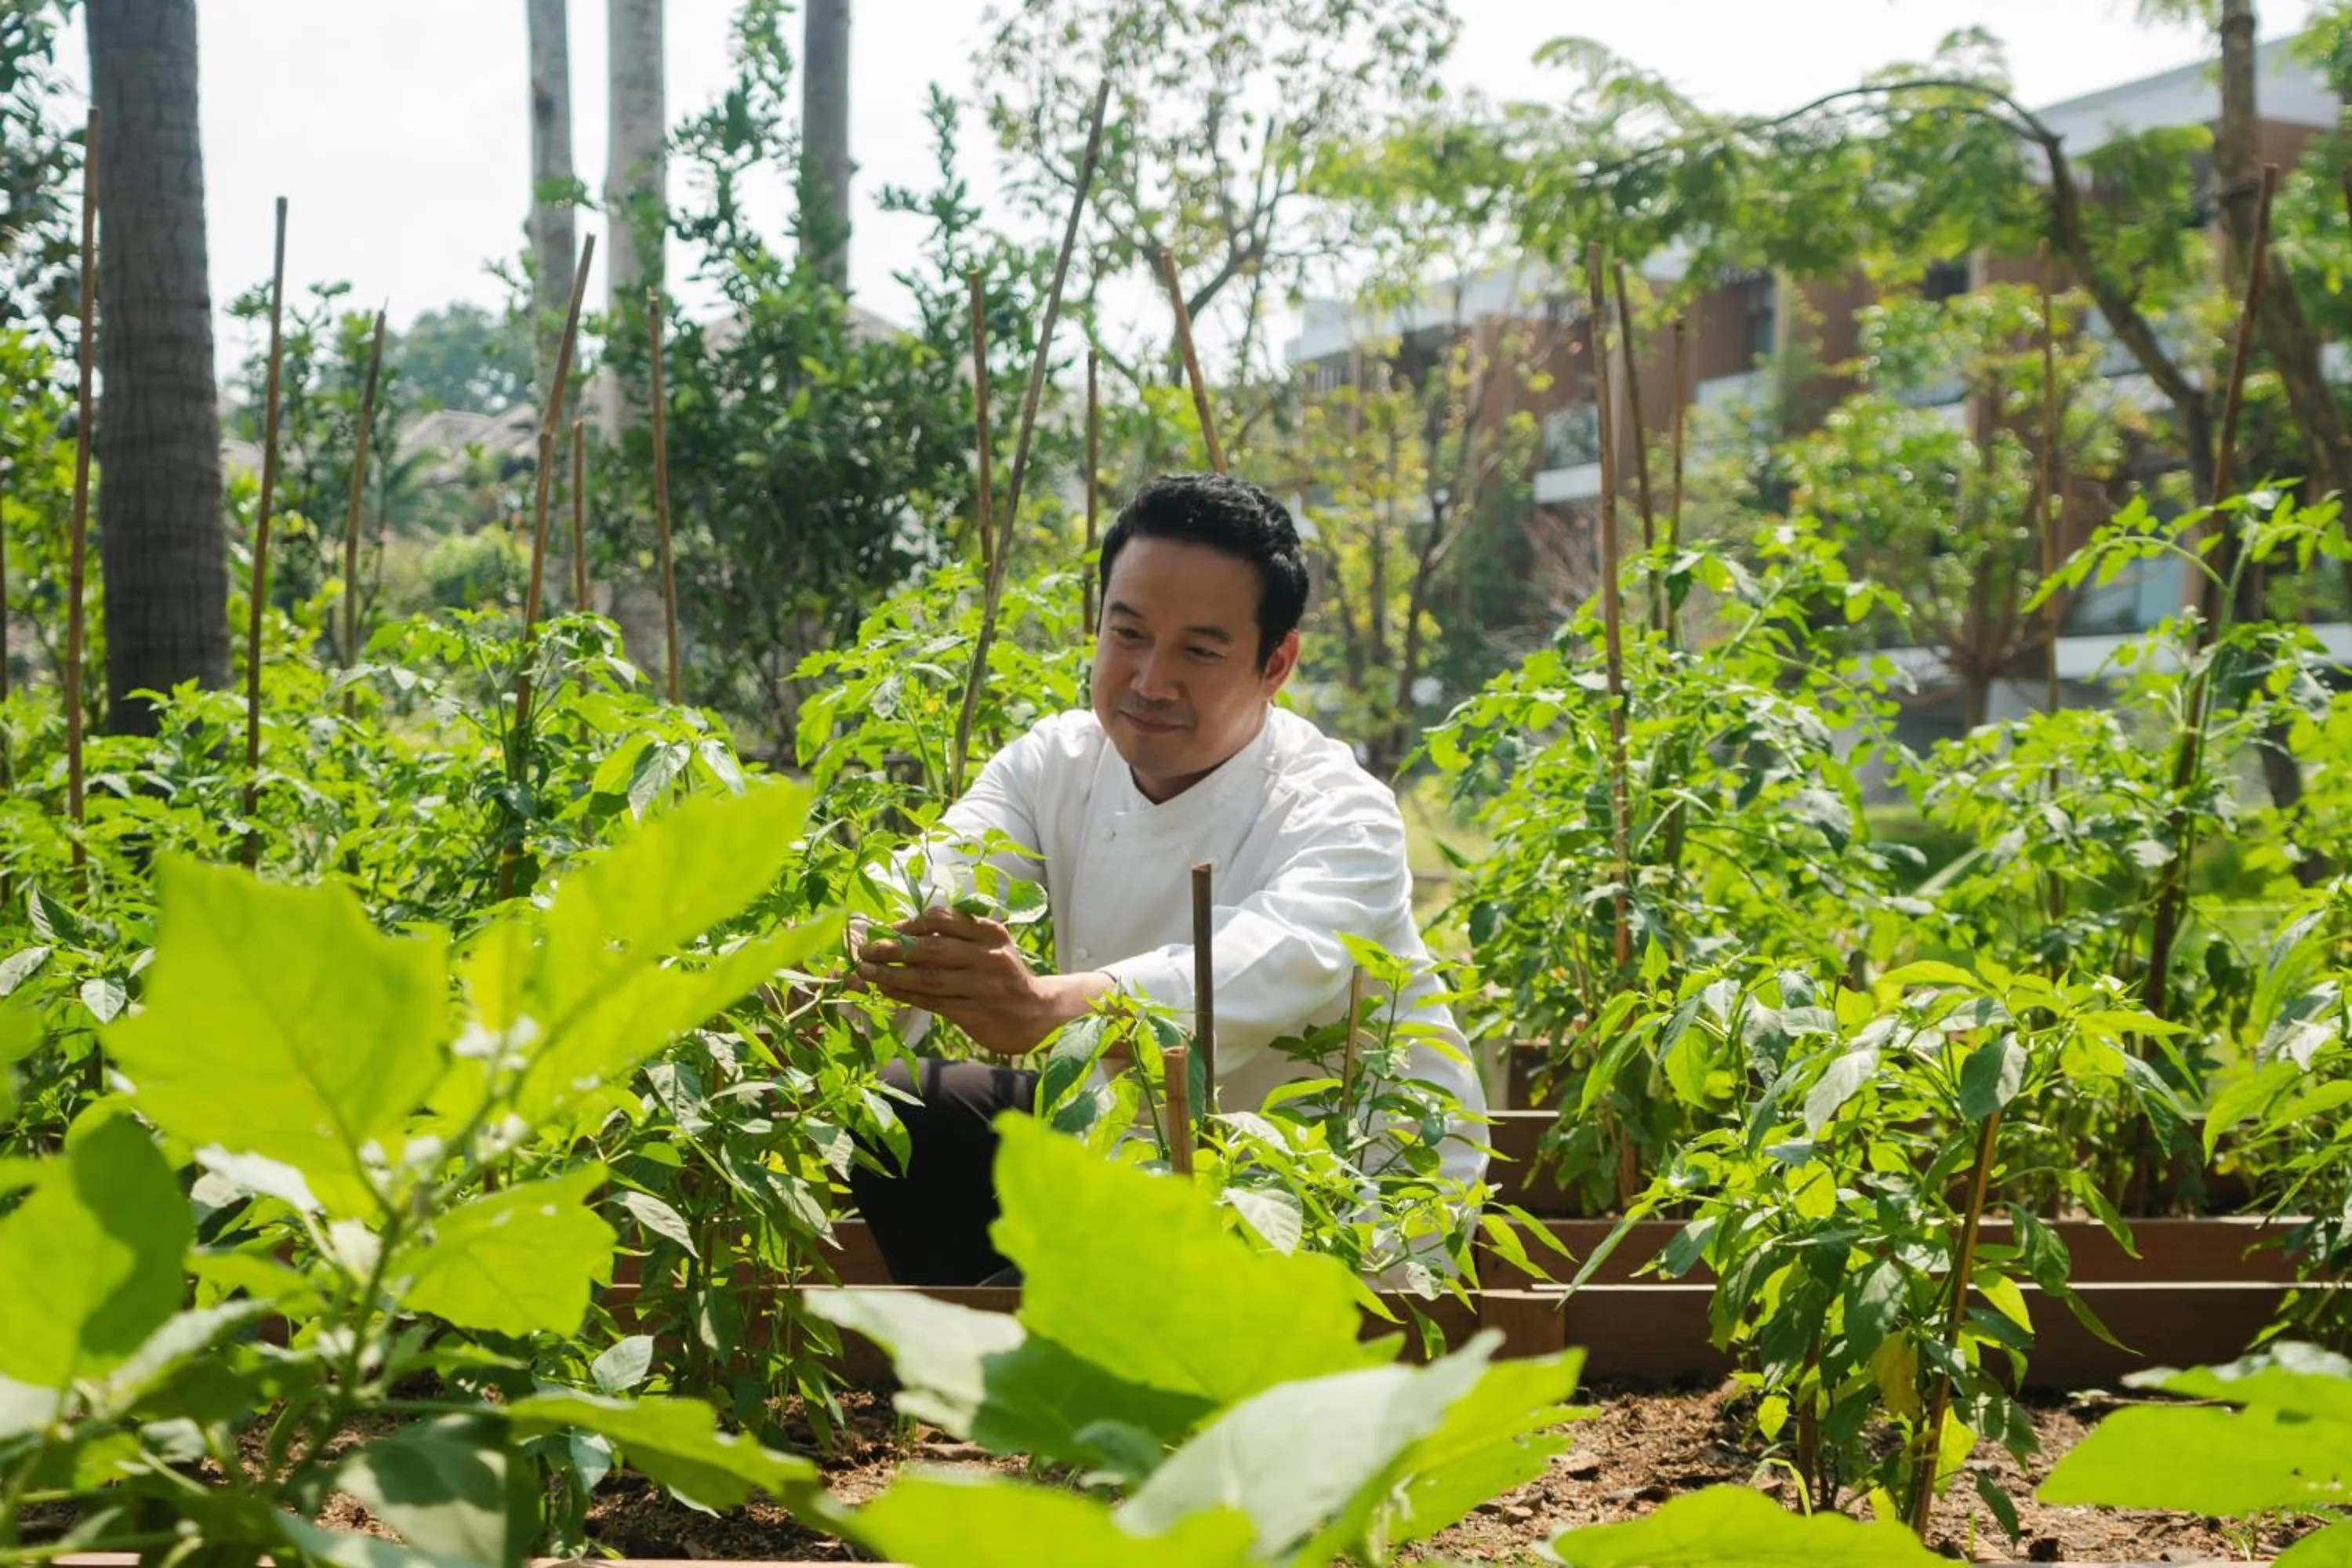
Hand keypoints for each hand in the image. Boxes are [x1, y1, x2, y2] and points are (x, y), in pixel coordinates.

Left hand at [856, 906, 1111, 1056]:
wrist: (1038, 1014)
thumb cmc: (1004, 975)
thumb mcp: (991, 946)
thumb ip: (958, 936)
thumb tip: (902, 931)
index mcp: (991, 933)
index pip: (945, 919)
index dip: (910, 923)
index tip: (886, 928)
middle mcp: (989, 957)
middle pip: (932, 948)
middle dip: (894, 948)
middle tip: (866, 950)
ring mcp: (982, 986)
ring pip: (929, 978)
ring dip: (893, 974)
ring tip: (866, 972)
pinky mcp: (975, 1013)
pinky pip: (933, 1002)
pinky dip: (906, 995)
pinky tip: (887, 991)